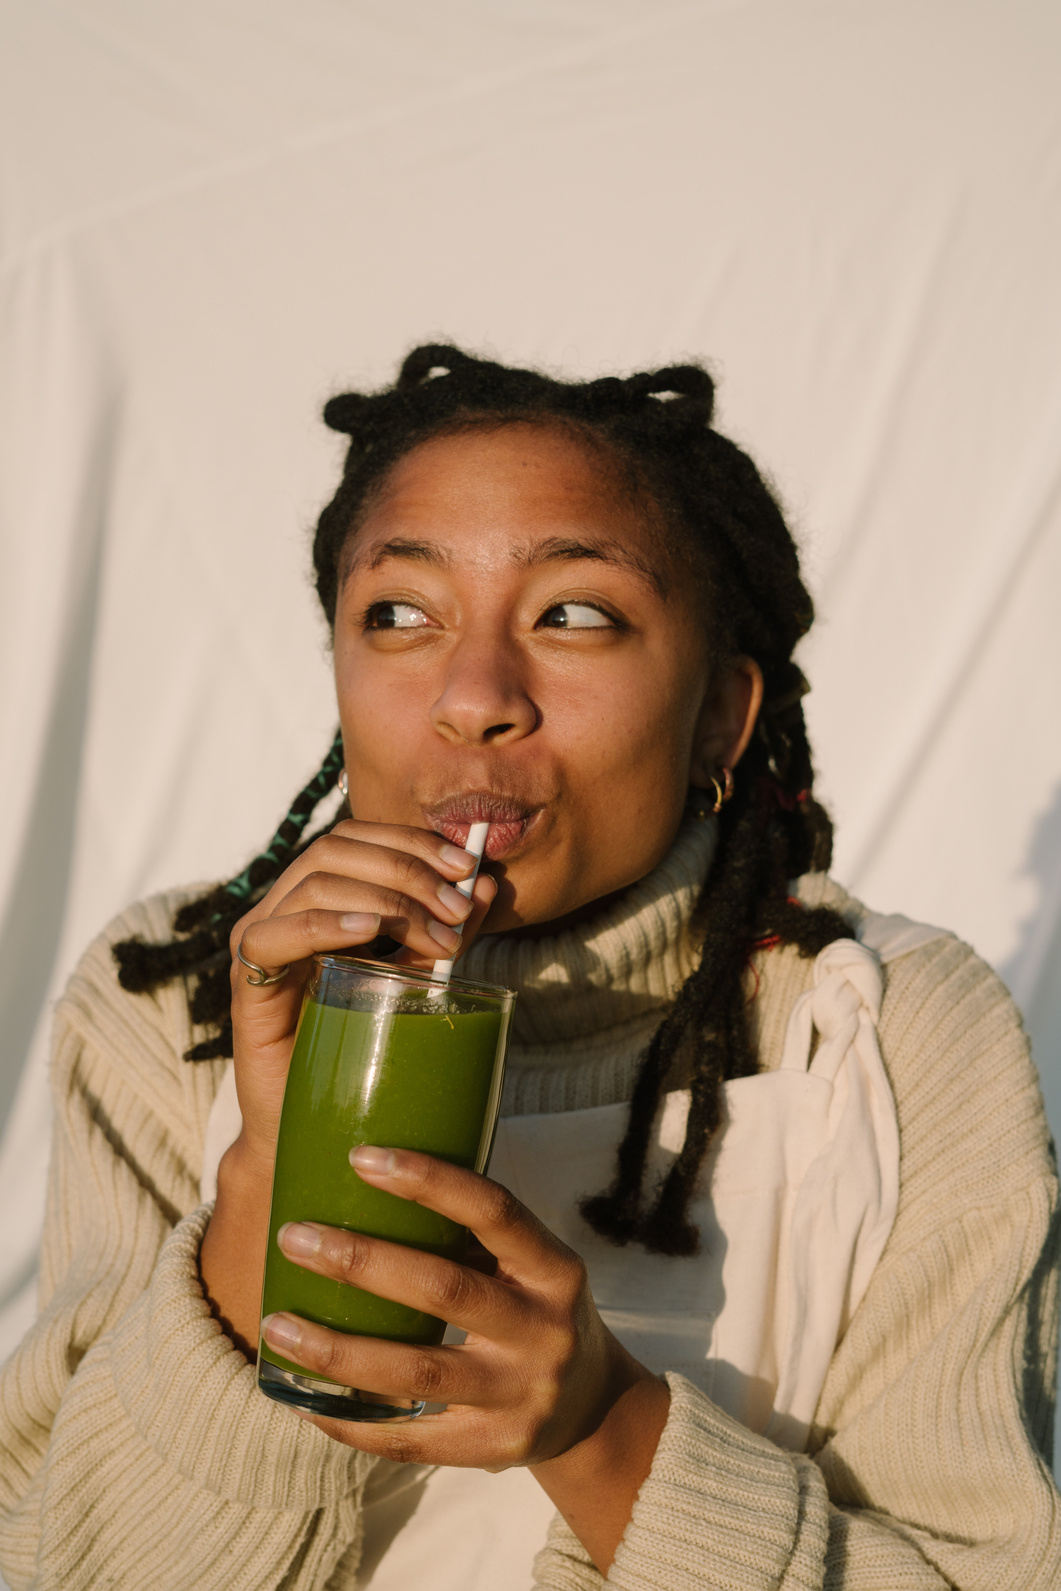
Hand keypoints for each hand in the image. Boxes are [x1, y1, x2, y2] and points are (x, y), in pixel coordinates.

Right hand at [199, 821, 496, 1352]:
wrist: (326, 1129)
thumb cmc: (375, 1052)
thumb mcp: (421, 979)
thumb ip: (447, 930)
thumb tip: (487, 884)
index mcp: (326, 897)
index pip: (362, 837)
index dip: (414, 842)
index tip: (468, 868)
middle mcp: (286, 908)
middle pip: (339, 849)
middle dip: (407, 869)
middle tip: (457, 909)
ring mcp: (262, 941)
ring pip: (314, 881)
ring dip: (384, 897)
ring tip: (432, 936)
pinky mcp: (246, 983)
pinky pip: (272, 934)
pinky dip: (323, 923)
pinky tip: (367, 933)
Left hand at [261, 1148, 669, 1571]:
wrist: (592, 1410)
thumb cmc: (535, 1310)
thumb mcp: (531, 1265)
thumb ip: (473, 1233)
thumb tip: (370, 1172)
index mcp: (554, 1268)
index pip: (494, 1211)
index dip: (429, 1180)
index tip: (360, 1157)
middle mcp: (543, 1330)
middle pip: (443, 1290)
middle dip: (360, 1261)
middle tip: (294, 1236)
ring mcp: (520, 1395)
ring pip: (417, 1371)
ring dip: (338, 1349)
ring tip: (276, 1325)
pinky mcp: (492, 1450)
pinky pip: (408, 1438)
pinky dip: (349, 1419)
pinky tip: (300, 1398)